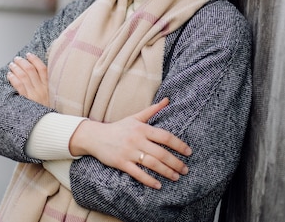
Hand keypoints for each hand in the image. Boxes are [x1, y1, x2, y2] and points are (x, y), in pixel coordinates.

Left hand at [7, 53, 48, 105]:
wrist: (47, 124)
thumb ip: (46, 85)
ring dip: (16, 68)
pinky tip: (9, 75)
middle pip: (31, 70)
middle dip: (22, 62)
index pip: (42, 68)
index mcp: (49, 86)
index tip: (29, 55)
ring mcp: (34, 94)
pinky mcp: (27, 100)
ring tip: (11, 65)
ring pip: (23, 76)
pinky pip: (19, 86)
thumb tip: (38, 73)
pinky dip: (13, 79)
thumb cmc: (48, 109)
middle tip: (17, 59)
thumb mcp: (52, 96)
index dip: (35, 59)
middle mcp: (42, 88)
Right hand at [69, 98, 191, 188]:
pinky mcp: (121, 163)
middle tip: (185, 170)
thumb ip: (152, 110)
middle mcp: (137, 140)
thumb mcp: (135, 117)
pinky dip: (149, 180)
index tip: (188, 152)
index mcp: (142, 128)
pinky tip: (158, 186)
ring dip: (166, 172)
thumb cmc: (118, 127)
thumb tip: (167, 100)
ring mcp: (129, 152)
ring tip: (176, 177)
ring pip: (152, 164)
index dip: (178, 145)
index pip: (165, 136)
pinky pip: (138, 174)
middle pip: (161, 153)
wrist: (95, 137)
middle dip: (175, 162)